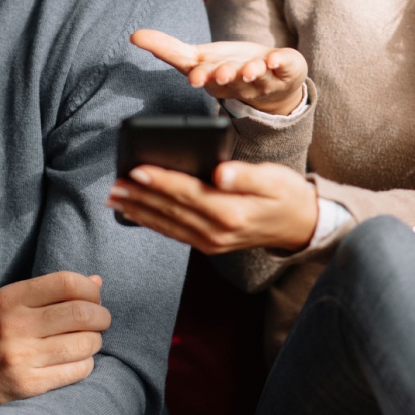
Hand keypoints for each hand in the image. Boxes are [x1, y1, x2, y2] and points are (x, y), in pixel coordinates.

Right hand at [0, 271, 110, 414]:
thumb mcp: (8, 304)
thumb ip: (49, 291)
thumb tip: (97, 282)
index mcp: (9, 299)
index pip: (66, 282)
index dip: (90, 290)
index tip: (94, 298)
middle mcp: (14, 326)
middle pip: (81, 313)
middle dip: (101, 317)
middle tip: (101, 321)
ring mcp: (21, 357)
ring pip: (84, 343)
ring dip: (95, 342)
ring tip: (88, 342)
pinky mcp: (29, 385)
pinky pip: (78, 370)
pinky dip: (86, 364)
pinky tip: (76, 361)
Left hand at [108, 160, 318, 253]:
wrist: (301, 225)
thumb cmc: (287, 194)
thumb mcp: (274, 178)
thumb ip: (246, 175)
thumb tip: (220, 172)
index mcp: (231, 212)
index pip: (188, 193)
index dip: (160, 180)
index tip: (136, 169)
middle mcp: (217, 231)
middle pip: (171, 209)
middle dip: (140, 196)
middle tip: (113, 184)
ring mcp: (212, 242)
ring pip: (168, 224)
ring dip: (139, 211)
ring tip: (115, 198)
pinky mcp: (210, 245)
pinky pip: (175, 233)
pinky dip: (153, 223)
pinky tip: (137, 213)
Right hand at [131, 29, 307, 115]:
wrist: (273, 86)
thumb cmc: (227, 68)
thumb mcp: (197, 58)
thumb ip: (167, 49)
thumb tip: (133, 36)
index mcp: (216, 81)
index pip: (207, 79)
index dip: (202, 77)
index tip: (195, 78)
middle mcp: (239, 83)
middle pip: (232, 81)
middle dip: (227, 76)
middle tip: (224, 73)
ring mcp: (265, 79)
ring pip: (258, 78)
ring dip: (254, 72)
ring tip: (253, 68)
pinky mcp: (287, 70)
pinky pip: (286, 68)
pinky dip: (282, 63)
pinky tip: (276, 59)